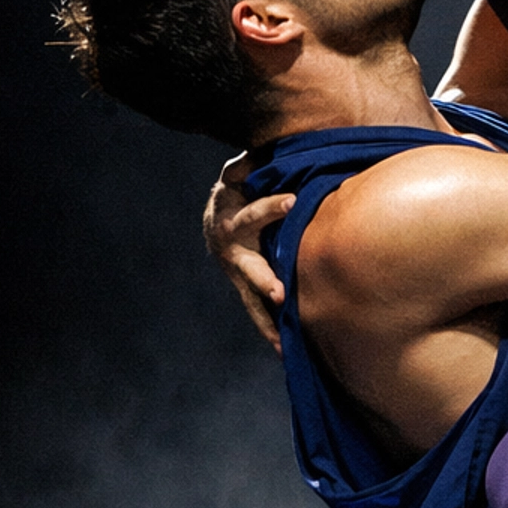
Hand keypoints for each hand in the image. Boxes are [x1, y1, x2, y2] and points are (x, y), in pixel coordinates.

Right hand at [203, 156, 292, 351]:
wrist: (215, 220)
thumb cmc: (237, 192)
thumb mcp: (238, 175)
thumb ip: (246, 167)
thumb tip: (254, 157)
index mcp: (233, 219)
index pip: (254, 212)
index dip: (271, 207)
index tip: (292, 201)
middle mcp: (233, 251)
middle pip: (248, 266)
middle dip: (263, 280)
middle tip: (279, 294)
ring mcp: (238, 274)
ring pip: (250, 299)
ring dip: (265, 320)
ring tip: (281, 342)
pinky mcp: (245, 289)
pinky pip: (256, 312)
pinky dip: (269, 330)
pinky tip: (285, 350)